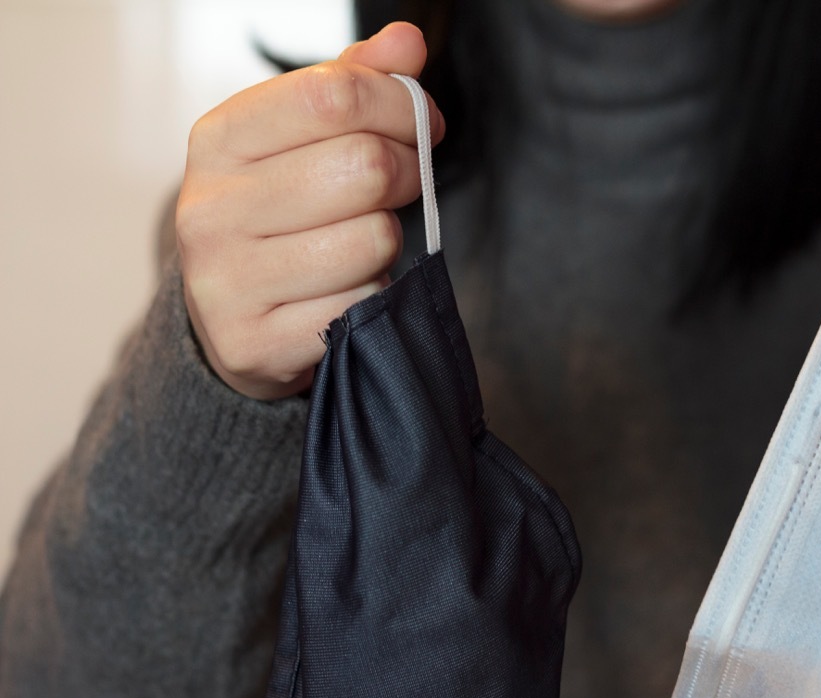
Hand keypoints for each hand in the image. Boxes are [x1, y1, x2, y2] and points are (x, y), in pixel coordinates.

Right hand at [177, 23, 444, 399]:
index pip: (334, 94)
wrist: (230, 322)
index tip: (422, 126)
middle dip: (404, 175)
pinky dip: (372, 298)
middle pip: (363, 167)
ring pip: (373, 241)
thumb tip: (408, 42)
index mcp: (218, 140)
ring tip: (356, 246)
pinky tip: (341, 293)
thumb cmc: (280, 218)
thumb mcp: (302, 142)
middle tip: (397, 189)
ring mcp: (226, 281)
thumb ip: (355, 85)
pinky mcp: (255, 343)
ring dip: (386, 245)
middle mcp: (210, 208)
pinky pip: (363, 304)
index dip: (400, 106)